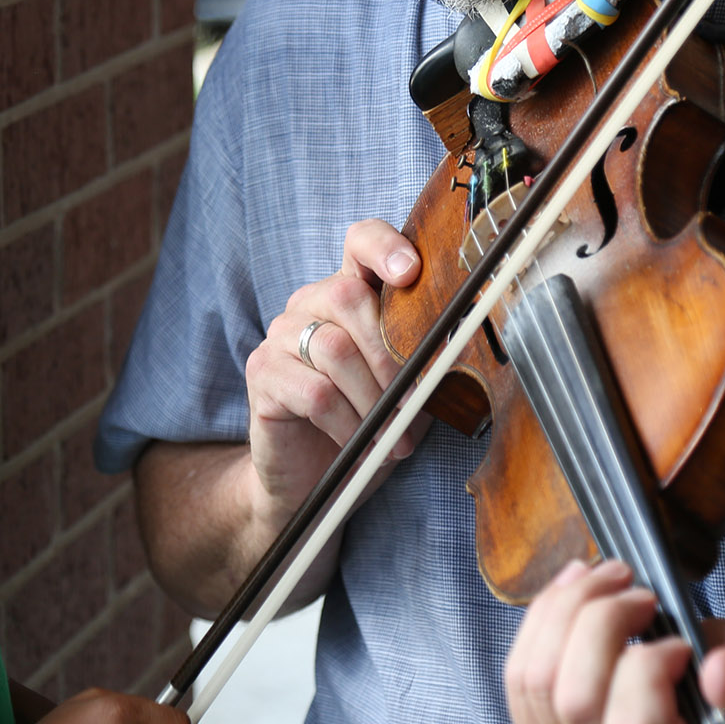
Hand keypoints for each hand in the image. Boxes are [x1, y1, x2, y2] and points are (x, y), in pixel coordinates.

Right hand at [244, 219, 429, 525]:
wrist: (313, 481)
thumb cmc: (366, 427)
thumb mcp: (406, 390)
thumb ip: (424, 359)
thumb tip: (462, 345)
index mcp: (349, 292)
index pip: (360, 242)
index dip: (384, 246)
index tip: (411, 271)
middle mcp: (310, 303)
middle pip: (348, 296)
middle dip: (391, 354)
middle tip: (413, 400)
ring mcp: (281, 334)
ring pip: (334, 349)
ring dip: (373, 399)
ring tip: (392, 434)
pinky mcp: (262, 371)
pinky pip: (314, 392)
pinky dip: (347, 423)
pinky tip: (359, 443)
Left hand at [503, 560, 724, 723]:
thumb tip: (721, 674)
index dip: (647, 671)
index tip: (680, 641)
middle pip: (574, 701)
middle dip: (599, 622)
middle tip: (636, 591)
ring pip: (535, 684)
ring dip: (563, 612)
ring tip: (604, 580)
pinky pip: (518, 681)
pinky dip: (539, 624)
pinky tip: (572, 595)